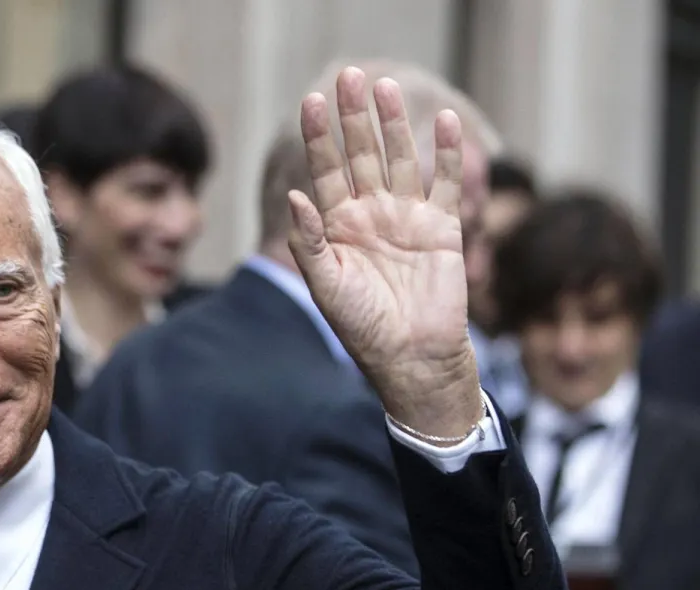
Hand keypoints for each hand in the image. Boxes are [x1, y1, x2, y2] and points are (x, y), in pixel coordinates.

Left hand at [288, 66, 480, 438]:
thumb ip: (311, 239)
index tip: (311, 101)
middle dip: (353, 117)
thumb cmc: (362, 328)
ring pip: (400, 159)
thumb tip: (296, 194)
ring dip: (394, 124)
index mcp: (337, 227)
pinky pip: (444, 182)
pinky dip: (448, 152)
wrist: (412, 358)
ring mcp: (406, 217)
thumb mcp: (327, 284)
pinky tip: (445, 120)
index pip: (324, 171)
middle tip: (349, 76)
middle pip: (360, 155)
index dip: (318, 136)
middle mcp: (370, 215)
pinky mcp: (441, 227)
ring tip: (386, 89)